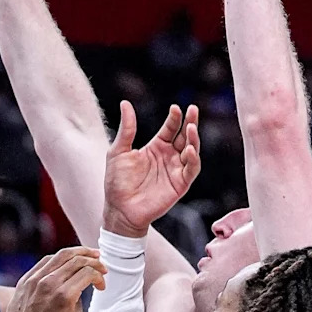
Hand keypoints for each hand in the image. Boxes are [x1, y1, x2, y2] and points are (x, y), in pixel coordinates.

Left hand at [0, 247, 106, 311]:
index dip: (99, 276)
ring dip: (77, 253)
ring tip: (88, 254)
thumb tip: (80, 289)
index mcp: (63, 295)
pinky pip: (45, 261)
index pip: (87, 272)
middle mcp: (49, 283)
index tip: (101, 285)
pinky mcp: (25, 280)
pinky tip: (66, 260)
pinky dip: (58, 258)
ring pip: (59, 255)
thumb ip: (81, 303)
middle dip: (93, 260)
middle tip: (101, 264)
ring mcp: (35, 279)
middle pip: (76, 260)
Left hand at [103, 101, 200, 236]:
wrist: (119, 208)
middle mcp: (168, 157)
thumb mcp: (119, 151)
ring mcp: (175, 170)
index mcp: (156, 148)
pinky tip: (190, 150)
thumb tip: (125, 103)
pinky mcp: (180, 184)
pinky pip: (191, 170)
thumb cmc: (117, 181)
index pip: (170, 129)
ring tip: (191, 127)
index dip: (174, 118)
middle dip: (190, 123)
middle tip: (193, 109)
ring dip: (193, 139)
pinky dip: (193, 160)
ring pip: (191, 151)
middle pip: (184, 137)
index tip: (175, 108)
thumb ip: (127, 128)